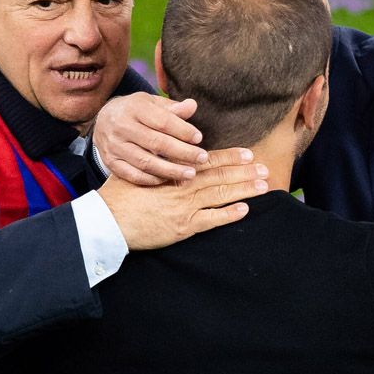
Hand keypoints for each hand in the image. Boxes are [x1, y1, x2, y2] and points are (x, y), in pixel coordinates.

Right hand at [93, 92, 207, 184]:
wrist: (103, 120)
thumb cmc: (135, 111)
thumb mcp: (152, 103)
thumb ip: (172, 108)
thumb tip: (192, 106)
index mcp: (134, 108)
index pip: (162, 121)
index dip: (182, 131)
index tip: (199, 138)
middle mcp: (122, 126)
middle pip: (156, 143)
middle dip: (183, 152)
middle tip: (202, 158)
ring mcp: (114, 146)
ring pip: (146, 162)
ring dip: (171, 170)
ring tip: (190, 174)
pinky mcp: (111, 162)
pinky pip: (133, 175)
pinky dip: (152, 179)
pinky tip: (168, 179)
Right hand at [97, 147, 267, 250]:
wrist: (108, 220)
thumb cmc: (119, 195)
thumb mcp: (137, 169)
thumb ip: (156, 157)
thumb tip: (166, 146)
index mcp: (174, 171)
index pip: (208, 161)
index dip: (230, 156)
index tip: (248, 153)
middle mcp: (183, 187)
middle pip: (220, 176)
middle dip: (245, 172)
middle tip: (265, 168)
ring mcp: (185, 208)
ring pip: (220, 196)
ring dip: (244, 190)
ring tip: (263, 185)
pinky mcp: (183, 227)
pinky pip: (211, 220)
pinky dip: (228, 215)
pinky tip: (245, 210)